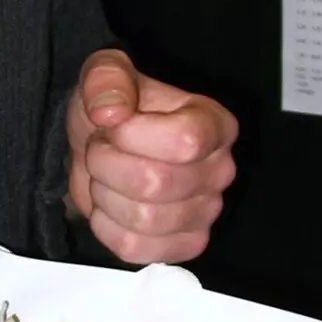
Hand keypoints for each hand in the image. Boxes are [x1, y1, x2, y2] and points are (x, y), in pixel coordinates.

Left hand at [66, 49, 236, 264]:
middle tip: (101, 150)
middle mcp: (220, 170)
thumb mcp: (105, 73)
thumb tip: (110, 112)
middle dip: (107, 164)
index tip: (113, 124)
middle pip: (157, 183)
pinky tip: (110, 204)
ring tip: (106, 175)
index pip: (186, 141)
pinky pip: (134, 248)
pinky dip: (106, 226)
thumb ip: (107, 79)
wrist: (101, 146)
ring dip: (105, 194)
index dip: (134, 135)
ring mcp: (205, 212)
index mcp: (215, 124)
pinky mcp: (183, 245)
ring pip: (144, 219)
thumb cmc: (113, 110)